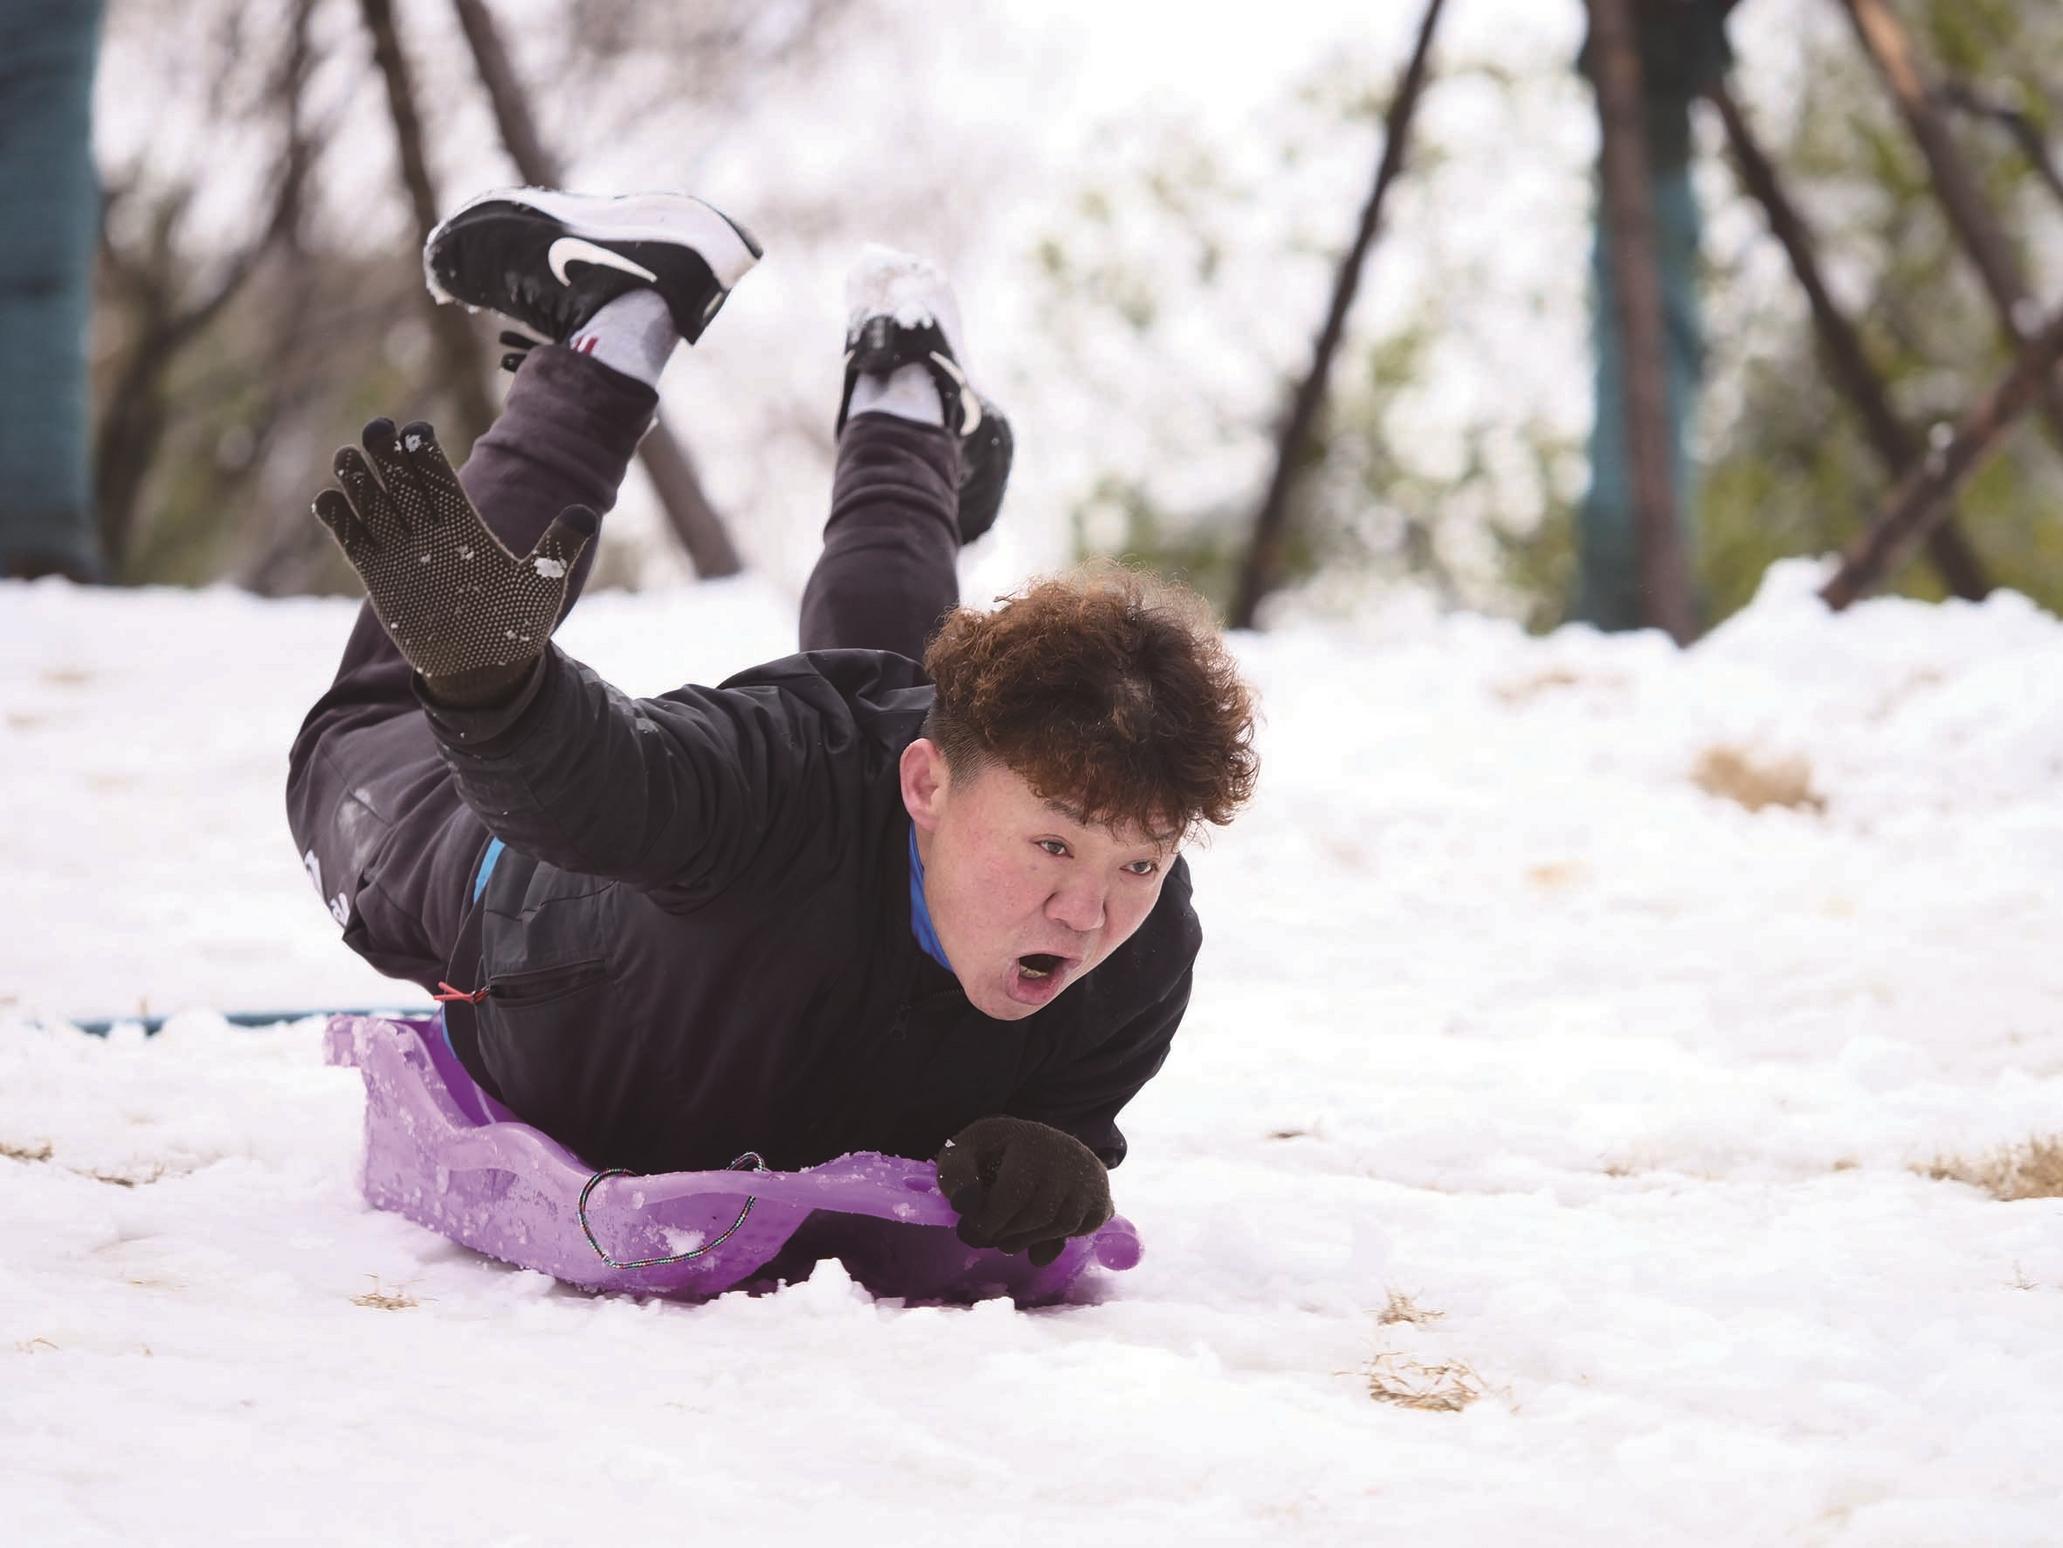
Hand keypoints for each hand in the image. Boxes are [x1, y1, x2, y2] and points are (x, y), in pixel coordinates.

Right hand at [312, 417, 595, 681]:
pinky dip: (340, 523)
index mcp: (466, 526)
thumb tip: (586, 514)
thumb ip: (557, 547)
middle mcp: (430, 533)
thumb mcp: (541, 584)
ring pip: (375, 506)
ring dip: (359, 481)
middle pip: (403, 484)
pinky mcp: (379, 578)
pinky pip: (355, 543)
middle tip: (376, 428)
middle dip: (388, 455)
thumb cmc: (515, 624)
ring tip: (347, 457)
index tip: (416, 429)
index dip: (426, 455)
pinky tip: (326, 500)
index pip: (441, 480)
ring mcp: (402, 553)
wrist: (485, 668)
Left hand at [935, 1115, 1112, 1266]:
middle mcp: (1067, 1153)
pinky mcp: (1102, 1198)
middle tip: (987, 1236)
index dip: (989, 1219)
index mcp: (1030, 1138)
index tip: (972, 1227)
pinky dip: (1056, 1239)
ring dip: (1028, 1240)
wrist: (1043, 1146)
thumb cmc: (996, 1152)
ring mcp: (1089, 1176)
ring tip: (1008, 1237)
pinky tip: (1038, 1232)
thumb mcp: (967, 1151)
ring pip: (1061, 1225)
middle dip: (1006, 1233)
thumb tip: (966, 1204)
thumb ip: (955, 1173)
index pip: (1013, 1191)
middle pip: (1037, 1214)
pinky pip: (1081, 1230)